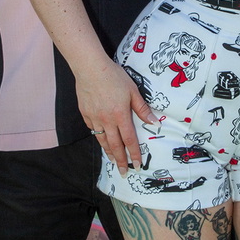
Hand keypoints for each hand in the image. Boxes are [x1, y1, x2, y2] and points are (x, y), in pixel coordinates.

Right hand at [77, 59, 156, 174]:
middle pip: (115, 145)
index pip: (129, 140)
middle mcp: (106, 120)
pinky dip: (98, 137)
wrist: (90, 68)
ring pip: (102, 140)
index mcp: (120, 115)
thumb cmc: (113, 76)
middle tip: (124, 171)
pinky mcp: (85, 114)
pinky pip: (92, 129)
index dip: (134, 154)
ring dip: (109, 152)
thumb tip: (155, 122)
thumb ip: (142, 108)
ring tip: (113, 160)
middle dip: (120, 160)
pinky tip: (101, 139)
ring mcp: (94, 118)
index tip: (137, 165)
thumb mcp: (133, 90)